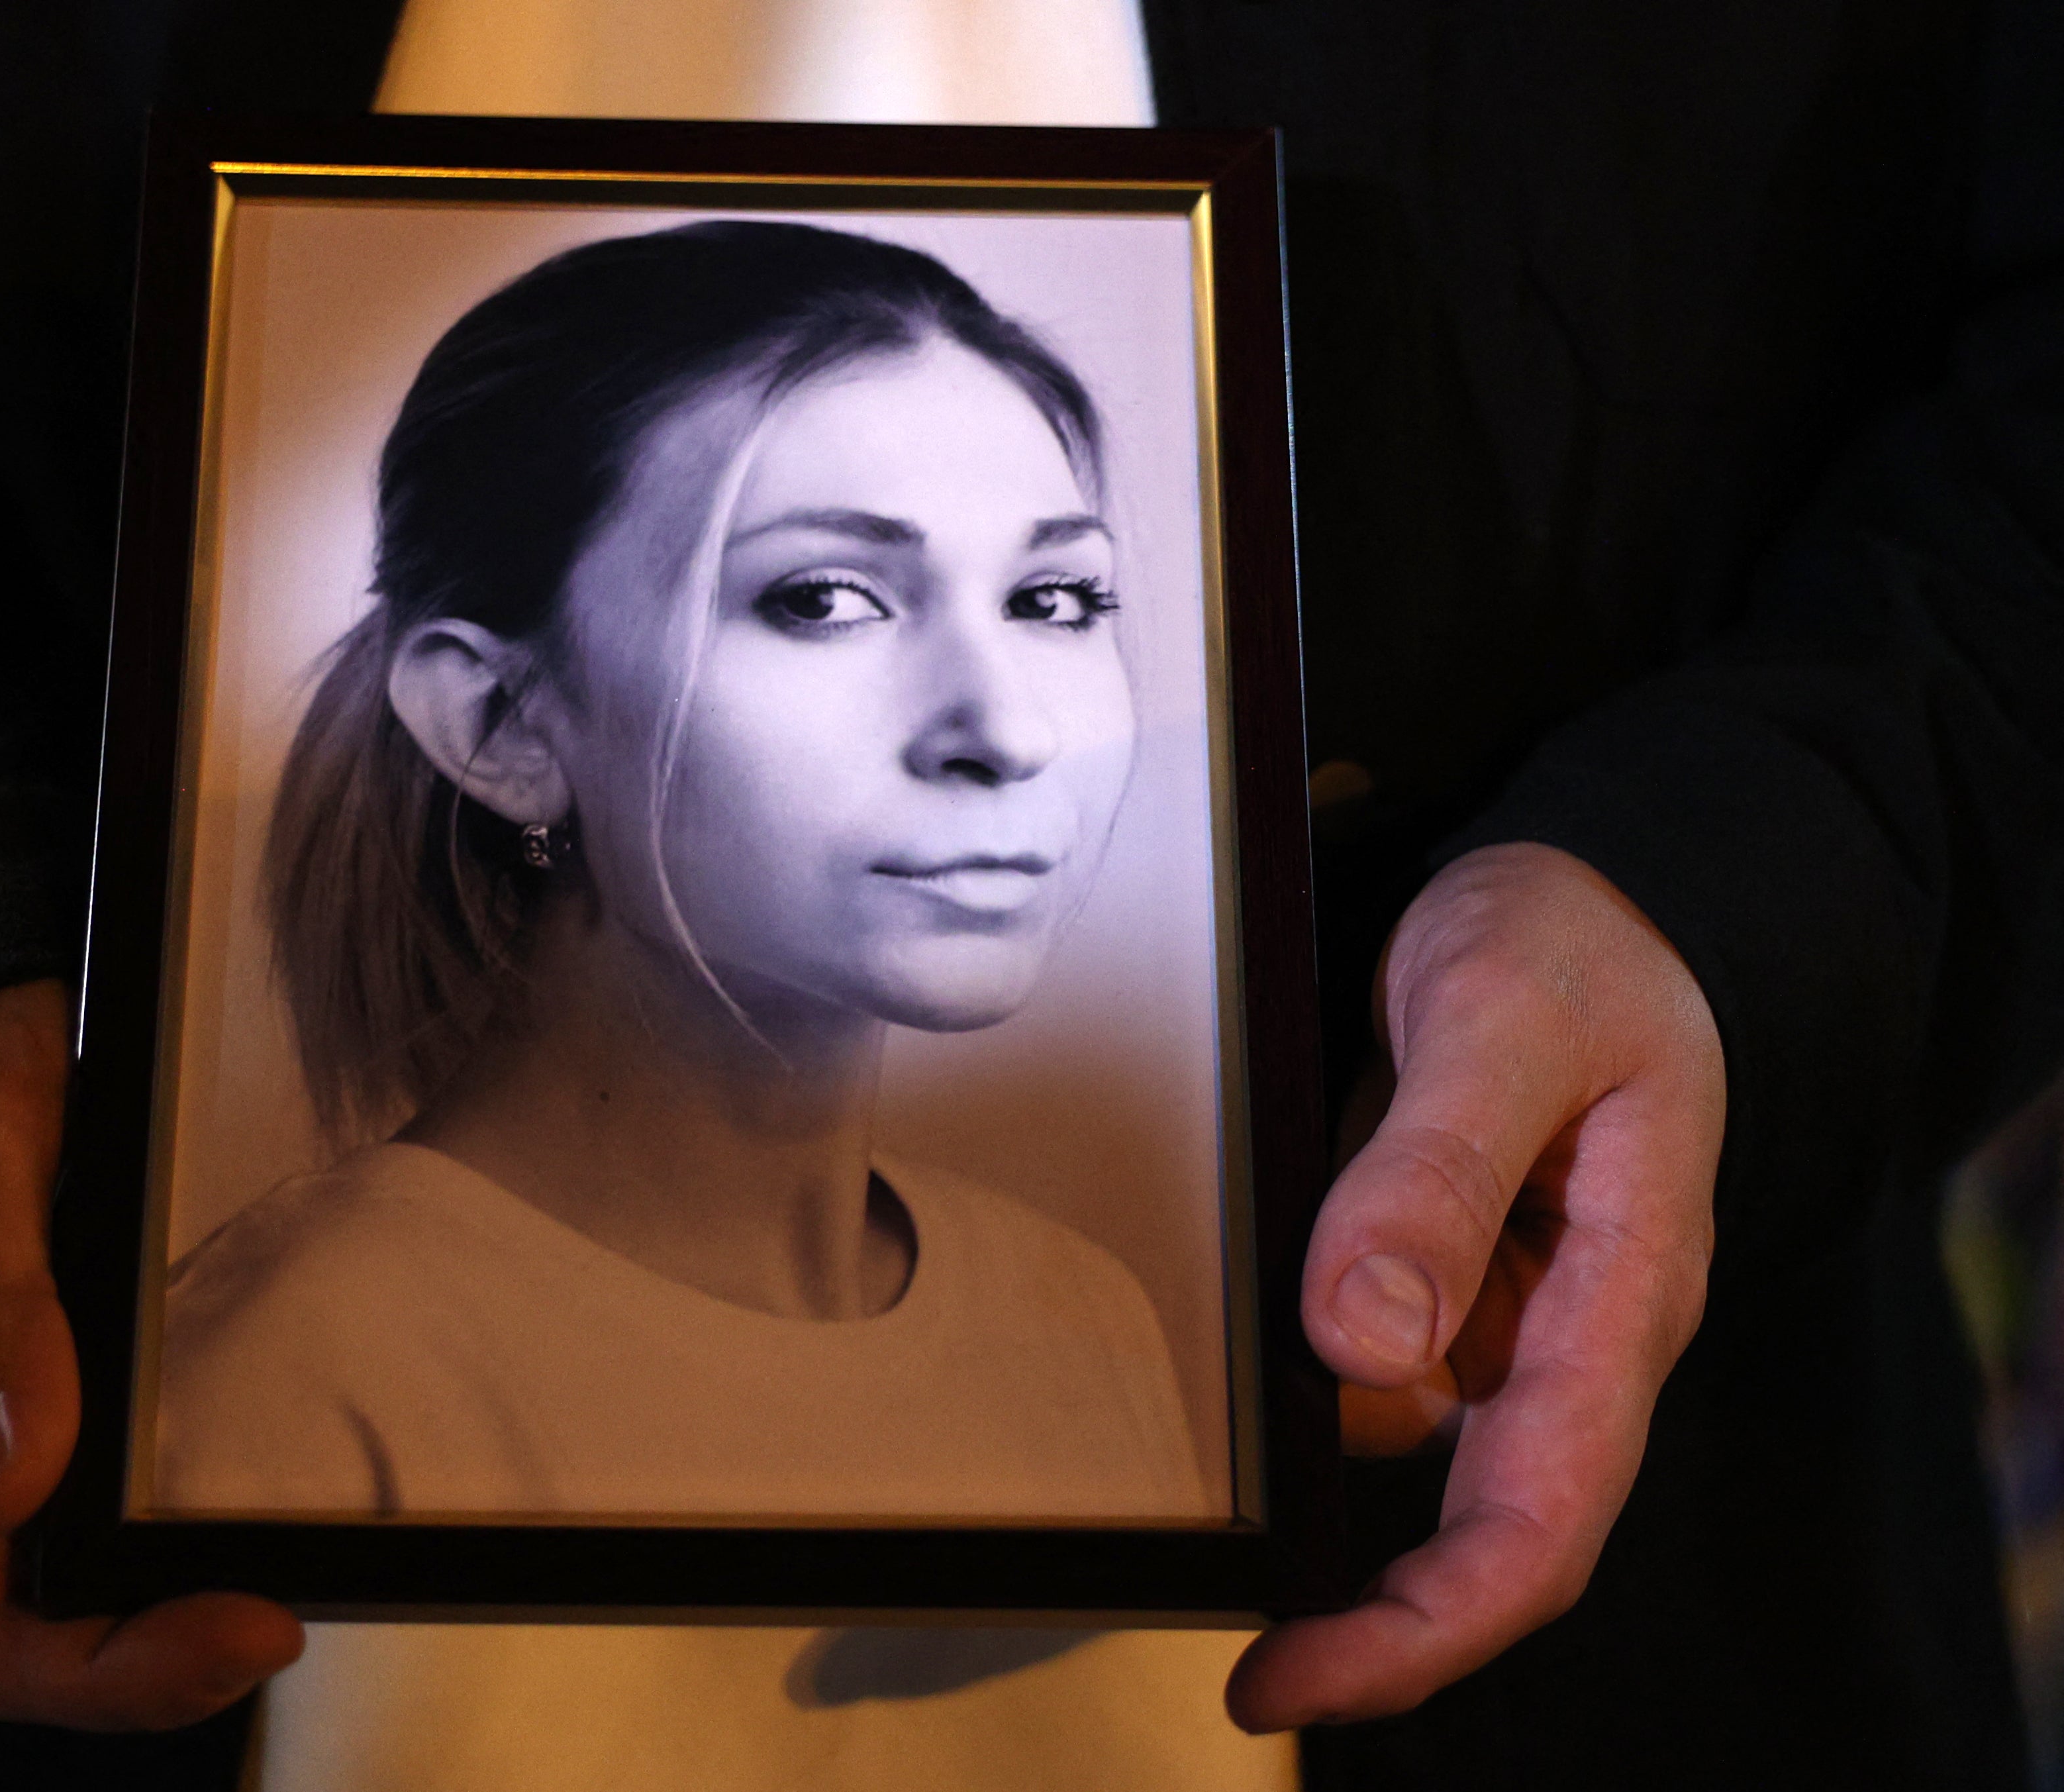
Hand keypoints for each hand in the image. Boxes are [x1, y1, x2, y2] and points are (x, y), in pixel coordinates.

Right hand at [0, 980, 303, 1727]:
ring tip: (312, 1555)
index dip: (115, 1669)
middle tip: (292, 1612)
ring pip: (117, 1566)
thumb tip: (3, 1483)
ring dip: (207, 1586)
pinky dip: (223, 1507)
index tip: (246, 1624)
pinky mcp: (102, 1375)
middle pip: (68, 1624)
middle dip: (179, 1653)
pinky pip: (153, 1480)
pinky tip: (300, 1470)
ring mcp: (43, 1419)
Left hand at [1226, 843, 1723, 1728]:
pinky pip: (1362, 1361)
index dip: (1423, 1630)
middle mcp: (1567, 1334)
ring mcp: (1503, 1314)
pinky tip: (1237, 1331)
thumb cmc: (1573, 944)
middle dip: (1359, 1608)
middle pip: (1476, 1525)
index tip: (1293, 1680)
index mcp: (1623, 1295)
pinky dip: (1294, 1371)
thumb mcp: (1504, 1017)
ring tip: (1199, 1394)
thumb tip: (1361, 1342)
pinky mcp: (1444, 1279)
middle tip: (1240, 1654)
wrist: (1591, 888)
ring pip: (1391, 1432)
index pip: (1538, 1519)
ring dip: (1303, 1448)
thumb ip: (1438, 1170)